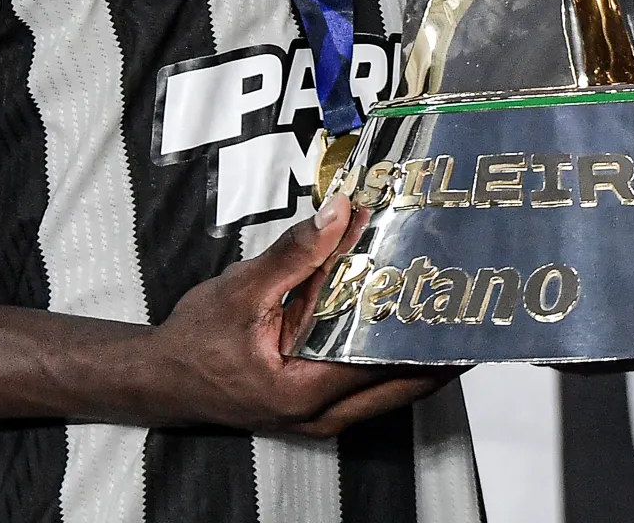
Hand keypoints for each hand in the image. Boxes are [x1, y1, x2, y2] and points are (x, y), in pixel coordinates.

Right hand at [141, 199, 444, 435]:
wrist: (164, 378)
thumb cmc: (195, 342)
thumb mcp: (242, 289)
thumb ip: (296, 254)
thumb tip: (340, 215)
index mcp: (302, 391)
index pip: (381, 364)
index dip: (422, 337)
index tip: (456, 311)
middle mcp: (319, 415)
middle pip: (400, 387)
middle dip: (437, 352)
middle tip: (469, 308)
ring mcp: (321, 418)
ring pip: (390, 392)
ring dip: (418, 358)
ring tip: (448, 313)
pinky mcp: (318, 409)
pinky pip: (370, 388)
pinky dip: (391, 360)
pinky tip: (403, 326)